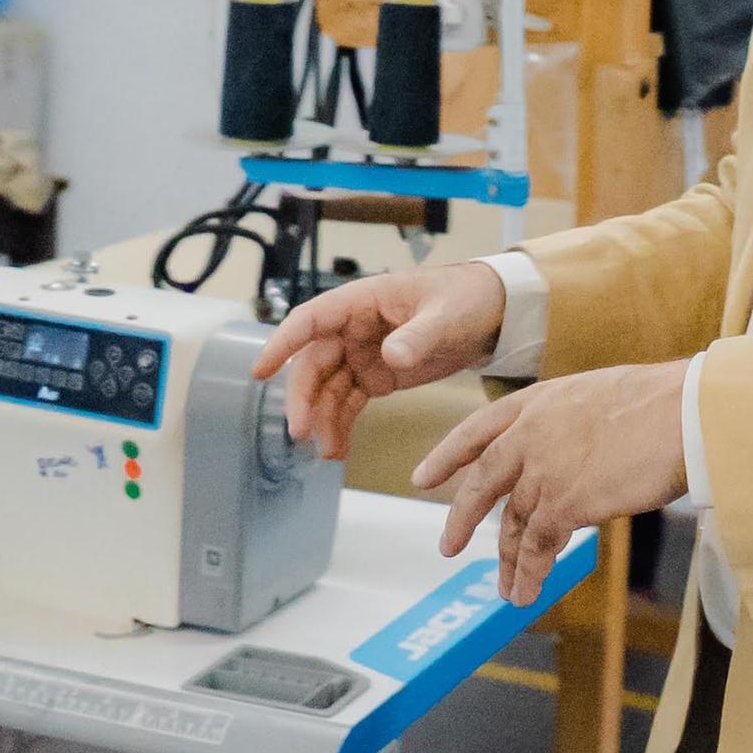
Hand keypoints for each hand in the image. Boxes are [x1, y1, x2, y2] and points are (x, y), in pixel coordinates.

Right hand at [252, 259, 509, 463]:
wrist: (491, 313)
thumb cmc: (465, 299)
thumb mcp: (446, 315)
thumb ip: (419, 336)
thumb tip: (391, 355)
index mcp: (362, 301)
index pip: (311, 319)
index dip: (283, 343)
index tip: (261, 370)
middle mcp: (353, 327)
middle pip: (313, 362)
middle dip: (303, 399)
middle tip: (301, 432)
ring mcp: (362, 353)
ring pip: (327, 388)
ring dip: (322, 419)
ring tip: (328, 453)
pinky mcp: (376, 376)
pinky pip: (348, 402)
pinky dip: (340, 425)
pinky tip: (338, 448)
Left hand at [412, 360, 689, 607]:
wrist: (688, 413)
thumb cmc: (665, 403)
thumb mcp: (599, 398)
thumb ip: (570, 427)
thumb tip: (575, 457)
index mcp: (538, 402)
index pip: (477, 430)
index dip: (448, 456)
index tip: (424, 477)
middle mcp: (530, 434)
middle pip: (482, 482)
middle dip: (462, 517)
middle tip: (447, 546)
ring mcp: (543, 469)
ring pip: (514, 524)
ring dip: (509, 563)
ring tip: (507, 592)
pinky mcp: (564, 502)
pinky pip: (537, 546)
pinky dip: (530, 574)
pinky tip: (526, 594)